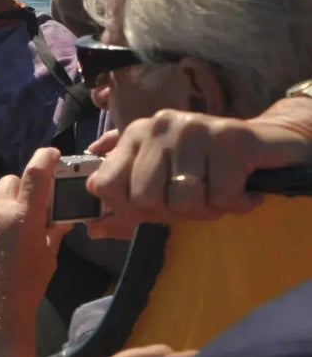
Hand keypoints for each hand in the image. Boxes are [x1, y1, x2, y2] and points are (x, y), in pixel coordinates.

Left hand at [0, 147, 72, 356]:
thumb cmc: (28, 287)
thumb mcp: (49, 257)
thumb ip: (54, 230)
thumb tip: (61, 217)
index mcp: (24, 217)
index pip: (35, 173)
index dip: (44, 158)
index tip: (51, 153)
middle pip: (10, 181)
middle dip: (22, 189)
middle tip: (30, 208)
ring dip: (3, 206)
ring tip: (10, 230)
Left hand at [86, 101, 311, 222]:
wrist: (265, 143)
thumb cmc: (204, 169)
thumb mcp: (160, 185)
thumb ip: (125, 207)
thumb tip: (91, 230)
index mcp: (133, 135)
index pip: (103, 185)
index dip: (127, 209)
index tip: (153, 207)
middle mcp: (157, 126)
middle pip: (143, 198)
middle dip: (171, 213)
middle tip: (194, 201)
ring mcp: (192, 128)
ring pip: (184, 200)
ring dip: (207, 210)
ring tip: (218, 194)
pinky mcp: (229, 138)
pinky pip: (223, 196)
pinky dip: (237, 204)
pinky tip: (242, 189)